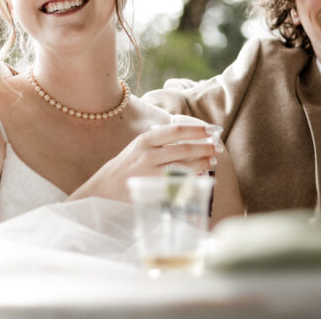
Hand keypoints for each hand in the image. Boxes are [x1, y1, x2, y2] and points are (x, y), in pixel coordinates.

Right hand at [71, 124, 219, 201]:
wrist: (103, 190)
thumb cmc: (126, 167)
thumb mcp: (138, 148)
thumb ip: (159, 142)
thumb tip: (189, 139)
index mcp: (144, 140)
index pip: (176, 130)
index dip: (197, 129)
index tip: (211, 129)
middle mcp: (148, 155)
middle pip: (184, 148)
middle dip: (204, 147)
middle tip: (216, 147)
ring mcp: (150, 174)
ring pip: (184, 166)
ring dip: (201, 163)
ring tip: (211, 161)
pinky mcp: (153, 191)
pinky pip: (178, 185)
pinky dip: (192, 181)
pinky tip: (200, 179)